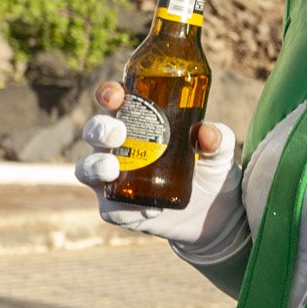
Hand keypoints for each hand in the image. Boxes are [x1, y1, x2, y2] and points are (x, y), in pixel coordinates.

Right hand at [74, 83, 244, 253]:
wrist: (215, 213)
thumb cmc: (210, 169)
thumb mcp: (220, 152)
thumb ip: (218, 138)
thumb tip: (205, 132)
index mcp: (138, 124)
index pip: (115, 103)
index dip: (109, 94)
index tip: (116, 94)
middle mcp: (118, 148)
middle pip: (95, 132)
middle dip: (100, 129)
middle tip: (119, 132)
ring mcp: (113, 180)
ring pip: (86, 168)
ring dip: (95, 166)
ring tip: (113, 168)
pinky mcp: (117, 209)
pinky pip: (110, 209)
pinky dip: (124, 209)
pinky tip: (149, 210)